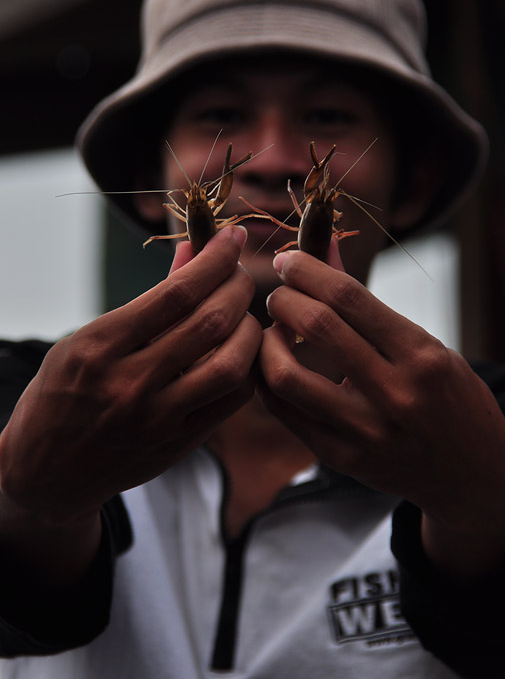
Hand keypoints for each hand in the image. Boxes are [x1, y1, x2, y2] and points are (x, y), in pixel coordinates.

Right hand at [0, 226, 261, 525]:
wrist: (47, 472)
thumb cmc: (64, 393)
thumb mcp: (89, 338)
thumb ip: (149, 300)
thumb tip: (195, 252)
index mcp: (99, 347)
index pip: (175, 293)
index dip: (214, 259)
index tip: (232, 238)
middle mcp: (129, 383)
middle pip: (211, 323)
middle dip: (238, 286)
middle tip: (241, 273)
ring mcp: (157, 419)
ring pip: (231, 365)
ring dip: (251, 329)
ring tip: (245, 313)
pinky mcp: (178, 444)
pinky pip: (232, 400)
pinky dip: (248, 367)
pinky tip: (244, 350)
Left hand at [259, 247, 504, 573]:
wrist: (472, 474)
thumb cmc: (449, 395)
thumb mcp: (424, 344)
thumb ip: (367, 303)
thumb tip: (322, 248)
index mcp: (421, 355)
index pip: (348, 296)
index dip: (306, 270)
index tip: (287, 260)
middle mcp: (396, 393)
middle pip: (317, 326)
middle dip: (283, 298)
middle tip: (279, 294)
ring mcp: (367, 432)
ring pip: (287, 376)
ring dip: (267, 342)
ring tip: (273, 331)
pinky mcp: (343, 459)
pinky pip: (286, 412)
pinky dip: (269, 380)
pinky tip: (274, 365)